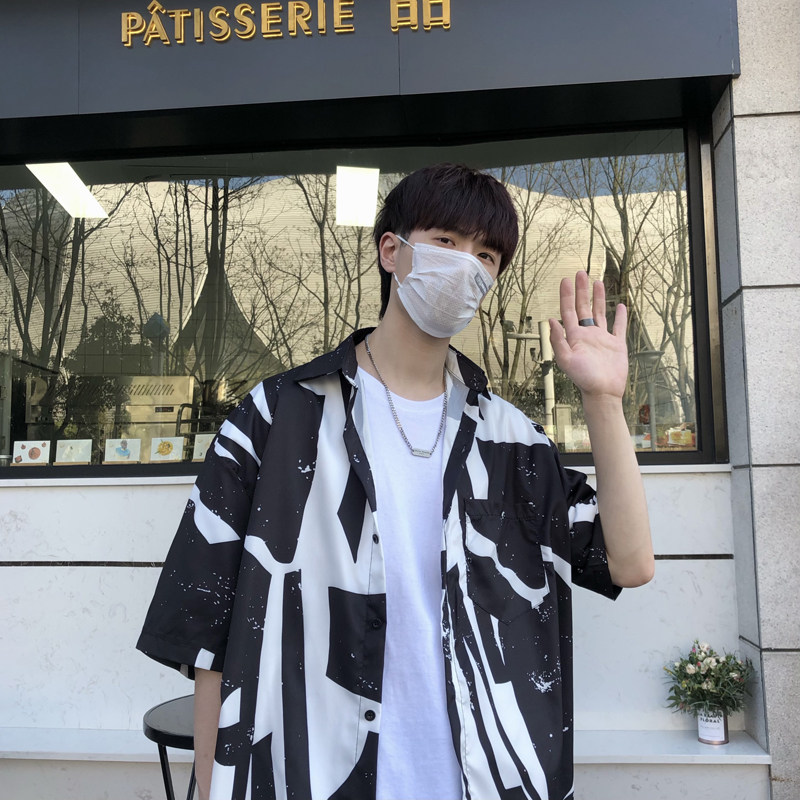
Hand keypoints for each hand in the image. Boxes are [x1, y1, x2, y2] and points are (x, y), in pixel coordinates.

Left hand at [548, 271, 628, 399]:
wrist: (603, 393)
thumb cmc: (584, 379)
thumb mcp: (566, 360)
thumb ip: (558, 340)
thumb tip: (550, 320)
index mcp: (575, 336)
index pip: (568, 311)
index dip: (566, 295)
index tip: (565, 280)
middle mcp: (587, 334)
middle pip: (583, 307)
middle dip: (581, 290)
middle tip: (580, 273)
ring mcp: (602, 339)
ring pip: (600, 313)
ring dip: (598, 298)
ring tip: (597, 282)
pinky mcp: (616, 345)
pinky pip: (619, 327)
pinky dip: (620, 316)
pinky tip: (620, 305)